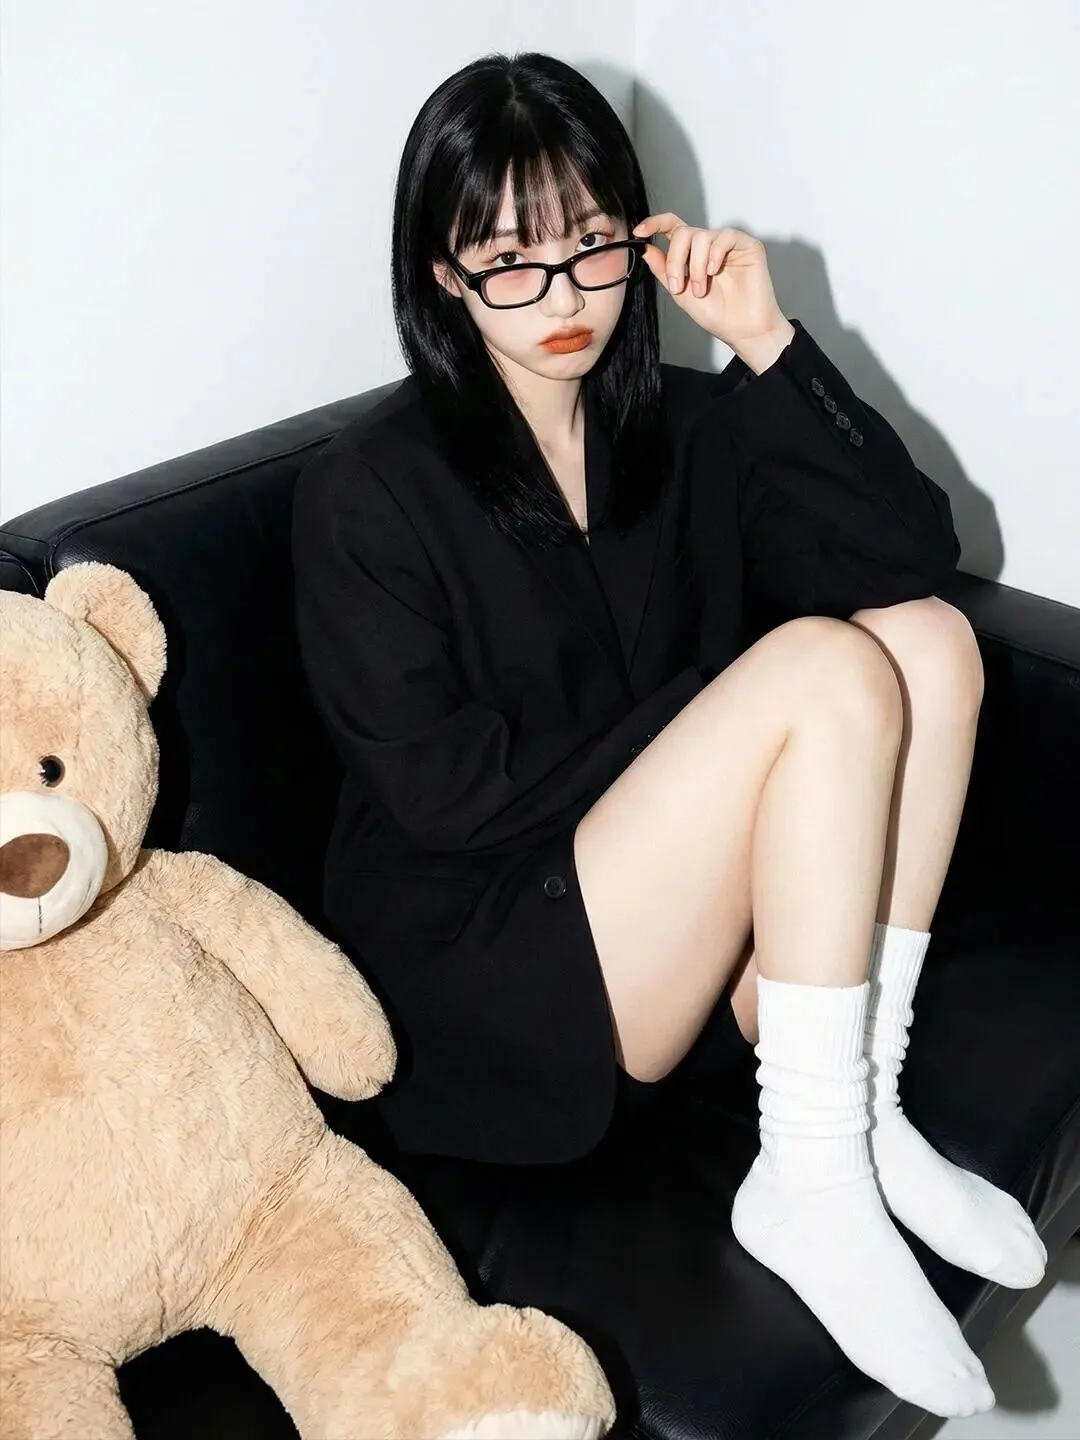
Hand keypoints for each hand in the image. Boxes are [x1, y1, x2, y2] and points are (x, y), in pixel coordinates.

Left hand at [632, 215, 793, 368]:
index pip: (672, 227)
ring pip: (701, 236)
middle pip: (683, 232)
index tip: (640, 232)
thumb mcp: (679, 293)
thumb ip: (663, 269)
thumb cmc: (717, 314)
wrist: (741, 330)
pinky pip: (725, 237)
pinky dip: (714, 256)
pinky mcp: (747, 245)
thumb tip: (645, 249)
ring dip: (696, 267)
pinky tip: (715, 272)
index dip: (655, 223)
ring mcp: (727, 244)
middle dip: (676, 260)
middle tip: (678, 286)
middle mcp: (709, 245)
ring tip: (701, 290)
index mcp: (692, 254)